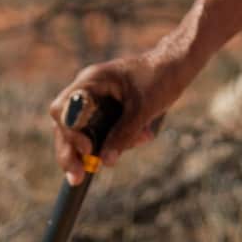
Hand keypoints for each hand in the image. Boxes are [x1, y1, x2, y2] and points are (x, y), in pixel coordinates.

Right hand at [48, 51, 180, 185]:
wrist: (178, 64)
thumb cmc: (161, 78)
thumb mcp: (143, 109)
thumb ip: (124, 134)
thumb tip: (104, 162)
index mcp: (92, 81)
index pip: (63, 110)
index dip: (70, 133)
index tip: (88, 150)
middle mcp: (88, 88)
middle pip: (67, 125)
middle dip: (75, 151)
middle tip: (79, 177)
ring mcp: (96, 98)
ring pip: (85, 130)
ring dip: (105, 145)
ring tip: (141, 140)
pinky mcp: (107, 107)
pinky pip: (102, 128)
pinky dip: (118, 138)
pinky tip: (145, 136)